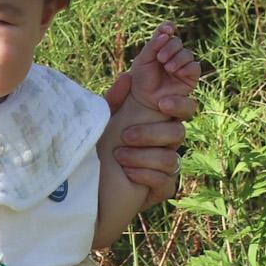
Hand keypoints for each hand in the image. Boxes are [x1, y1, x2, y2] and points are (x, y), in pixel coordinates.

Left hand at [103, 26, 198, 207]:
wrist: (85, 190)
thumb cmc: (95, 151)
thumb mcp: (102, 121)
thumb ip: (114, 99)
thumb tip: (127, 76)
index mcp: (157, 123)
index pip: (180, 109)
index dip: (178, 103)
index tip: (161, 103)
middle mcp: (165, 144)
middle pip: (179, 132)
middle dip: (152, 133)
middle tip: (126, 135)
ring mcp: (166, 168)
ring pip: (171, 158)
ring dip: (142, 156)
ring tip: (118, 156)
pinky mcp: (162, 189)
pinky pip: (165, 180)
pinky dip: (144, 175)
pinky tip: (126, 174)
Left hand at [124, 23, 200, 120]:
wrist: (142, 102)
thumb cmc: (140, 81)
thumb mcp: (143, 60)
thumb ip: (153, 44)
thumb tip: (167, 30)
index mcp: (160, 49)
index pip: (168, 33)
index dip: (168, 28)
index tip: (167, 28)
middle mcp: (173, 57)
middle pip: (178, 43)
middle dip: (171, 47)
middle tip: (160, 58)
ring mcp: (182, 68)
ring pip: (188, 55)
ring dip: (178, 58)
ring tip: (167, 67)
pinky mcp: (189, 80)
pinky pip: (194, 68)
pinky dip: (187, 67)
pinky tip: (176, 71)